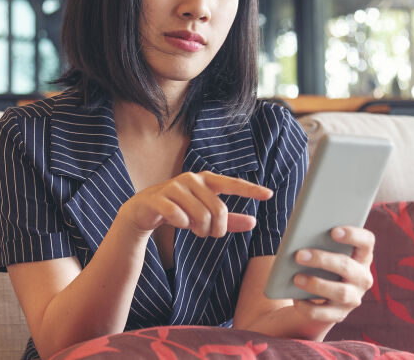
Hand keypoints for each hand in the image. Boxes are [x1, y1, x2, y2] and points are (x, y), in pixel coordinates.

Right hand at [119, 171, 272, 237]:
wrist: (144, 210)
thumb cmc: (179, 209)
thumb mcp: (204, 214)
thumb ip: (229, 218)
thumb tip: (253, 222)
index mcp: (205, 180)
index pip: (232, 184)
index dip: (250, 190)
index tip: (269, 194)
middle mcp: (191, 179)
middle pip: (218, 210)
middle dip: (216, 229)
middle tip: (208, 233)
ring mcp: (174, 187)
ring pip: (200, 215)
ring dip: (200, 230)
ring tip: (194, 229)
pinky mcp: (159, 198)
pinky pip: (179, 216)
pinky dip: (182, 224)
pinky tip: (178, 223)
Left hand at [291, 226, 374, 324]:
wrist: (316, 295)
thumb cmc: (317, 262)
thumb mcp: (320, 249)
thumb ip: (317, 240)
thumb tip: (299, 236)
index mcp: (360, 255)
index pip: (367, 241)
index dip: (353, 235)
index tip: (333, 231)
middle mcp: (362, 277)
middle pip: (348, 266)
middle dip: (322, 260)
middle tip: (299, 255)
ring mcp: (353, 298)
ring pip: (341, 292)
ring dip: (316, 284)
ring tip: (296, 278)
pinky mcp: (339, 315)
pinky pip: (325, 313)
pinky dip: (309, 306)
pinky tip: (296, 299)